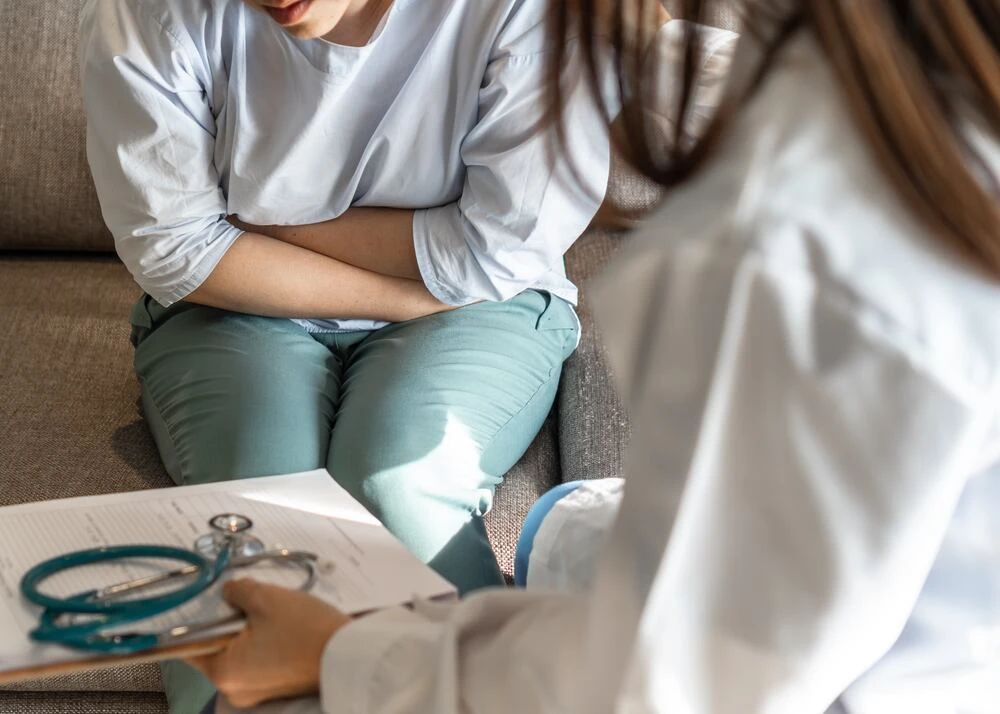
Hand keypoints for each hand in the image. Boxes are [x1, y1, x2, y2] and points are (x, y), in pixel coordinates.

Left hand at [186, 579, 349, 708]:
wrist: (351, 653)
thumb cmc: (306, 630)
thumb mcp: (267, 598)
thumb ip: (238, 591)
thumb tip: (229, 592)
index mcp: (223, 672)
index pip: (189, 645)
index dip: (195, 618)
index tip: (203, 598)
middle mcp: (235, 690)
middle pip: (218, 648)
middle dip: (230, 621)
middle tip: (245, 597)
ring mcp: (259, 692)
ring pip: (242, 653)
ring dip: (251, 630)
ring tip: (271, 609)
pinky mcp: (280, 687)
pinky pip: (261, 661)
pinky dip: (266, 642)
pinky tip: (284, 624)